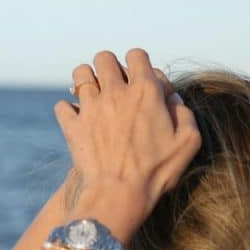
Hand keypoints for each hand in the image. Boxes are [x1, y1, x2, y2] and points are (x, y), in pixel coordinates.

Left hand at [54, 49, 200, 240]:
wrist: (118, 194)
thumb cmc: (157, 172)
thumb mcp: (188, 142)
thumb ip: (183, 112)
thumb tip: (171, 97)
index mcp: (146, 92)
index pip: (137, 55)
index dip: (138, 62)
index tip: (140, 78)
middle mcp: (115, 93)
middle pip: (104, 57)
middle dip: (109, 66)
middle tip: (113, 83)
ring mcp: (90, 108)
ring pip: (79, 74)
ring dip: (86, 80)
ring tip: (93, 95)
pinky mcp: (72, 126)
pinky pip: (62, 105)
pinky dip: (68, 110)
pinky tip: (77, 119)